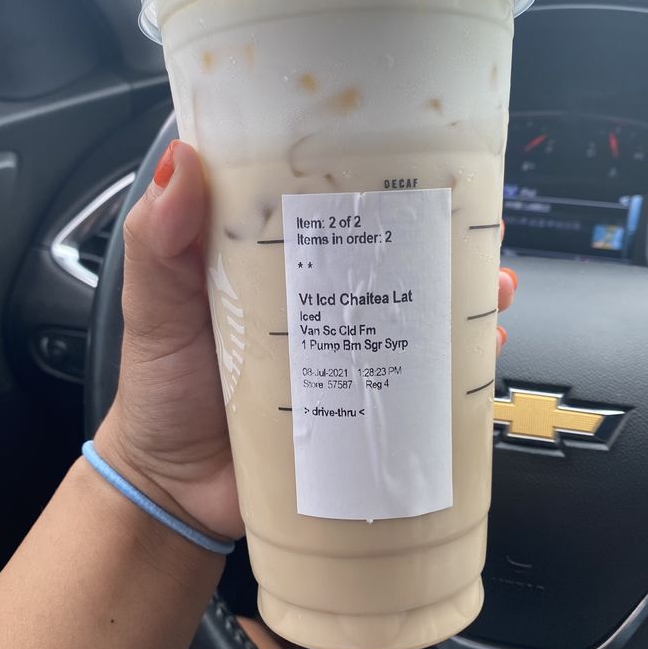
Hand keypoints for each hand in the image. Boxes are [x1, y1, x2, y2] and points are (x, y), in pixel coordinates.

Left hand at [95, 140, 516, 539]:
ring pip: (417, 314)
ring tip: (493, 289)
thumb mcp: (155, 309)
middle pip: (392, 257)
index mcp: (274, 265)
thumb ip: (158, 245)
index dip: (376, 179)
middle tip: (475, 229)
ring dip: (462, 297)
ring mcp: (346, 356)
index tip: (416, 157)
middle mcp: (320, 303)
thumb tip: (181, 164)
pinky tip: (478, 355)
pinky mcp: (362, 409)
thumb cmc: (162, 391)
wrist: (176, 490)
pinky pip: (419, 383)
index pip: (331, 207)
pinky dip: (457, 368)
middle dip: (443, 237)